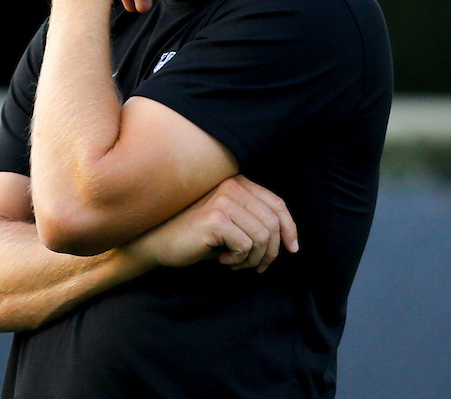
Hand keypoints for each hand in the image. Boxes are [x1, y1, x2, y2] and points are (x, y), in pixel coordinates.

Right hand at [124, 175, 297, 272]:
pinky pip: (245, 246)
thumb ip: (254, 222)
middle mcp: (232, 185)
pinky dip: (239, 261)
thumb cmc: (195, 236)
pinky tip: (222, 261)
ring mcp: (223, 200)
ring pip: (262, 237)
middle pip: (272, 223)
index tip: (292, 249)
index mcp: (237, 182)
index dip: (289, 228)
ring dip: (253, 259)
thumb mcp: (229, 224)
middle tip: (256, 268)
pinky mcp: (215, 218)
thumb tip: (288, 241)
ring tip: (235, 264)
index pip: (277, 204)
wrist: (157, 242)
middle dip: (270, 252)